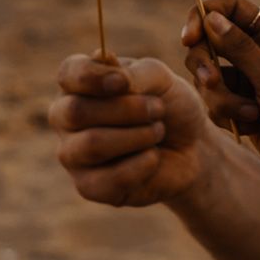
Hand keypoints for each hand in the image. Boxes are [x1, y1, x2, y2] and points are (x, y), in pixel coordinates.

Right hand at [50, 52, 215, 206]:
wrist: (193, 149)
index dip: (93, 77)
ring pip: (92, 145)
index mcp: (78, 84)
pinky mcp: (88, 186)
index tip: (124, 82)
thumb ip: (134, 73)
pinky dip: (143, 164)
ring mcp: (73, 154)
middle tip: (158, 109)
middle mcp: (66, 118)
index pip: (69, 73)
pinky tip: (153, 158)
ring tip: (157, 132)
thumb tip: (109, 75)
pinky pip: (110, 178)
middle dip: (128, 109)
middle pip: (76, 111)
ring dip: (138, 136)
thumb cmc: (170, 107)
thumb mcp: (160, 79)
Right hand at [182, 0, 259, 199]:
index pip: (231, 8)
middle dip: (204, 63)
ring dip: (221, 98)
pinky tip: (252, 128)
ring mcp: (251, 84)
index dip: (205, 16)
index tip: (189, 39)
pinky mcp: (244, 110)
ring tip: (249, 116)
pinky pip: (216, 104)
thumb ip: (241, 50)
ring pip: (209, 78)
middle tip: (212, 82)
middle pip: (210, 42)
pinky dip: (227, 116)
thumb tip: (210, 18)